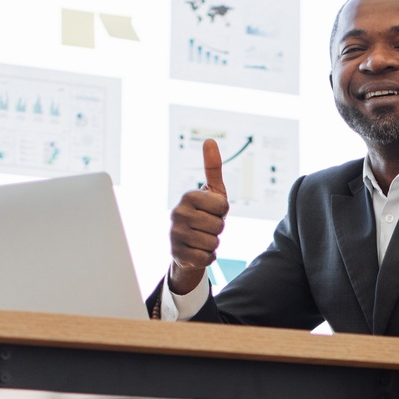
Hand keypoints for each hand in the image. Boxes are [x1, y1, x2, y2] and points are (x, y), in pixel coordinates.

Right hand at [167, 137, 227, 293]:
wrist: (186, 244)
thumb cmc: (204, 214)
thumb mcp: (212, 192)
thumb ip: (213, 168)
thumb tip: (210, 140)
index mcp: (188, 196)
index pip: (223, 206)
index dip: (222, 212)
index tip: (211, 211)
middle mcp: (178, 213)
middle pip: (219, 226)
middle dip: (217, 229)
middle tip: (206, 227)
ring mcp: (176, 235)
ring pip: (214, 243)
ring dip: (213, 243)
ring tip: (201, 238)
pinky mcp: (178, 254)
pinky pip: (207, 258)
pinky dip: (208, 257)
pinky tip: (197, 251)